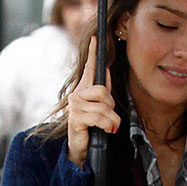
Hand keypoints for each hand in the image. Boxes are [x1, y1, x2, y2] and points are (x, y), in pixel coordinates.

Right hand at [67, 36, 119, 167]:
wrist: (81, 148)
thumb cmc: (91, 128)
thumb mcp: (100, 108)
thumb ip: (103, 91)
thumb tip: (107, 70)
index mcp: (83, 90)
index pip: (89, 68)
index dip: (93, 52)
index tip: (96, 37)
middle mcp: (76, 94)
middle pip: (102, 90)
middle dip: (111, 105)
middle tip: (109, 118)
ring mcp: (74, 106)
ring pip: (103, 106)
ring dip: (112, 119)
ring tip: (109, 127)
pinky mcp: (76, 118)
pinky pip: (99, 117)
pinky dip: (107, 125)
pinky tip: (105, 130)